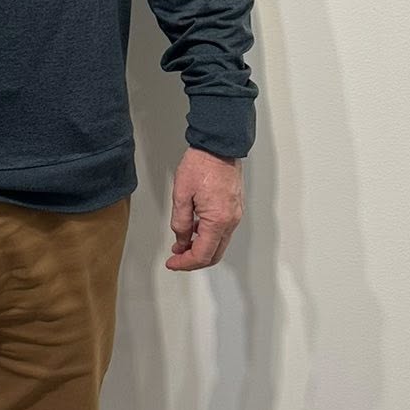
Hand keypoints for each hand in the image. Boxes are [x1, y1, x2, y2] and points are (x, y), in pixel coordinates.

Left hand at [166, 147, 243, 270]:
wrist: (219, 146)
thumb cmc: (202, 164)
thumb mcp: (181, 195)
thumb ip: (181, 223)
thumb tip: (181, 240)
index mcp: (217, 220)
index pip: (202, 255)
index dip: (185, 263)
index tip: (173, 263)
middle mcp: (231, 220)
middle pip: (214, 254)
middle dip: (193, 261)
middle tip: (176, 259)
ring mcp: (236, 214)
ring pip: (219, 244)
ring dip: (201, 249)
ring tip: (182, 245)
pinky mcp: (236, 208)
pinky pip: (223, 231)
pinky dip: (209, 238)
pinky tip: (195, 231)